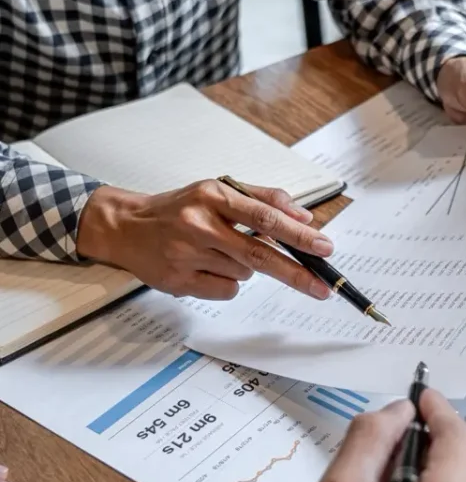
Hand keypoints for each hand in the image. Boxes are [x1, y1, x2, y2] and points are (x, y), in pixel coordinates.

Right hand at [77, 180, 333, 300]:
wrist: (125, 227)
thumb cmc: (180, 209)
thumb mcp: (219, 191)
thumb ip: (263, 200)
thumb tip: (305, 218)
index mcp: (213, 196)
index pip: (265, 217)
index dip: (298, 235)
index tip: (324, 247)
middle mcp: (199, 224)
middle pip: (259, 253)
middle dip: (296, 272)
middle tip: (322, 285)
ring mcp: (187, 254)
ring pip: (244, 273)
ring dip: (246, 267)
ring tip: (218, 251)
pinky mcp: (178, 281)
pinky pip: (226, 290)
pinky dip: (227, 282)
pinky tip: (206, 267)